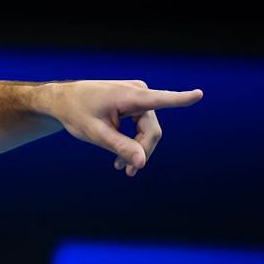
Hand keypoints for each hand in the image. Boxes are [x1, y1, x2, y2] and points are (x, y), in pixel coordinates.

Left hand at [42, 80, 204, 175]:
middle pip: (151, 129)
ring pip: (148, 129)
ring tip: (121, 168)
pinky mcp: (136, 101)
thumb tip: (142, 163)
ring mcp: (139, 95)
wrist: (64, 100)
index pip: (159, 100)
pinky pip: (141, 124)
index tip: (199, 94)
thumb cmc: (77, 114)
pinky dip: (133, 141)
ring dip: (137, 149)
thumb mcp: (96, 134)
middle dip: (141, 151)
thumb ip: (120, 147)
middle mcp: (139, 91)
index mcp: (129, 96)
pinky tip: (120, 160)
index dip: (181, 99)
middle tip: (127, 172)